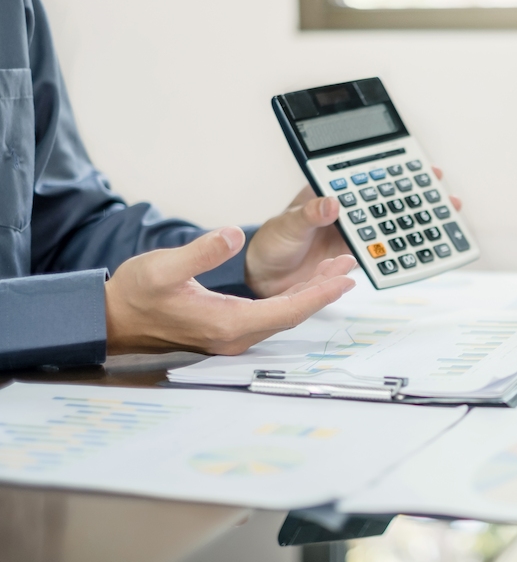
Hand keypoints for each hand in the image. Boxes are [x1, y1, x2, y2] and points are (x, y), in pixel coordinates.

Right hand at [105, 226, 356, 354]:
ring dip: (308, 295)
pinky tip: (300, 287)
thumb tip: (230, 235)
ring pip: (282, 316)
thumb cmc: (135, 294)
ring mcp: (230, 336)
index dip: (319, 294)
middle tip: (349, 268)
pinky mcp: (225, 330)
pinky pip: (269, 317)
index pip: (288, 311)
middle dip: (322, 291)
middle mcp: (234, 336)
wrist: (111, 319)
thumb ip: (201, 251)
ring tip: (333, 272)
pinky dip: (290, 300)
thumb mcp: (164, 266)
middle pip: (292, 314)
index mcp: (227, 323)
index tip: (345, 279)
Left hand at [244, 168, 460, 297]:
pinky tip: (421, 248)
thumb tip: (331, 203)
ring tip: (442, 216)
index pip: (366, 177)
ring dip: (414, 221)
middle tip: (440, 188)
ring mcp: (353, 234)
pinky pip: (383, 252)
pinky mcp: (355, 257)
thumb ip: (310, 214)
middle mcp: (347, 212)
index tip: (416, 165)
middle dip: (415, 193)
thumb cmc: (273, 242)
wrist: (267, 277)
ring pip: (389, 224)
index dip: (392, 169)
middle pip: (386, 199)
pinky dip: (402, 250)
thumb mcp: (288, 224)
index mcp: (331, 194)